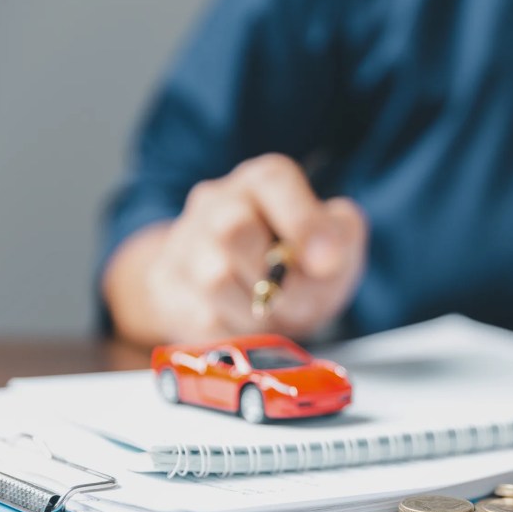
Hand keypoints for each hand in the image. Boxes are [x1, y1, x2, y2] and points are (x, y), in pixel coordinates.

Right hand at [103, 154, 366, 344]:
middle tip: (295, 295)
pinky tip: (246, 321)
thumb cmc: (301, 262)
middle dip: (273, 275)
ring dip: (256, 308)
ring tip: (271, 309)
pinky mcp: (170, 286)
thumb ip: (342, 238)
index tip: (327, 262)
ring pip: (214, 278)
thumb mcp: (338, 244)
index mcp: (264, 182)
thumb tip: (326, 255)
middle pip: (232, 230)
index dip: (303, 222)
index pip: (273, 181)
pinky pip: (203, 317)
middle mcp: (218, 202)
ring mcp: (186, 242)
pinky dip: (237, 330)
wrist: (250, 294)